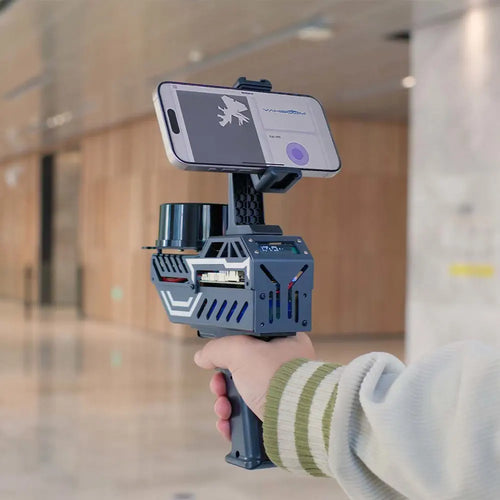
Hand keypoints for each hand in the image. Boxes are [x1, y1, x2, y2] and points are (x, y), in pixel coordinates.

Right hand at [194, 332, 314, 440]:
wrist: (295, 415)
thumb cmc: (276, 375)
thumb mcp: (240, 350)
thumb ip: (217, 349)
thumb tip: (203, 356)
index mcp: (285, 343)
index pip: (251, 343)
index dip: (231, 352)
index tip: (219, 360)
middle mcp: (285, 368)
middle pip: (242, 373)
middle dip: (223, 384)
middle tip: (219, 388)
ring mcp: (282, 395)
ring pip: (243, 398)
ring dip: (225, 405)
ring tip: (224, 410)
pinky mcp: (277, 419)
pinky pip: (249, 419)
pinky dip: (234, 424)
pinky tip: (228, 425)